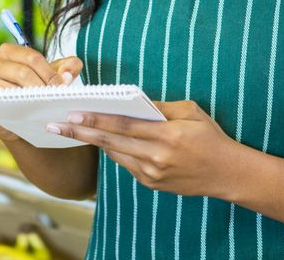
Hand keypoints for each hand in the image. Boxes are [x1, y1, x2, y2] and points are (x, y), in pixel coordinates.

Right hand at [0, 43, 83, 141]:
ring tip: (48, 107)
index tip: (64, 87)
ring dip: (33, 99)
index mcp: (8, 51)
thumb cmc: (32, 88)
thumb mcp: (50, 75)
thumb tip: (68, 74)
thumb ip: (66, 68)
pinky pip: (3, 104)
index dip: (50, 73)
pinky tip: (34, 114)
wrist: (16, 115)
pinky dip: (20, 109)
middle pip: (22, 72)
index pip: (32, 58)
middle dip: (43, 87)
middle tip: (57, 99)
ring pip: (13, 89)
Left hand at [48, 100, 238, 196]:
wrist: (227, 173)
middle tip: (55, 125)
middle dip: (80, 132)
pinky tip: (100, 141)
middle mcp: (156, 157)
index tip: (74, 112)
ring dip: (93, 142)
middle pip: (110, 142)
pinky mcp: (152, 183)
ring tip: (70, 130)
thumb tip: (131, 100)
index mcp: (166, 135)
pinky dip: (114, 151)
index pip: (123, 125)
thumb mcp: (190, 111)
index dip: (96, 118)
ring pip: (115, 154)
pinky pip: (126, 164)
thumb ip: (159, 107)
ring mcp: (152, 173)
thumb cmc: (210, 136)